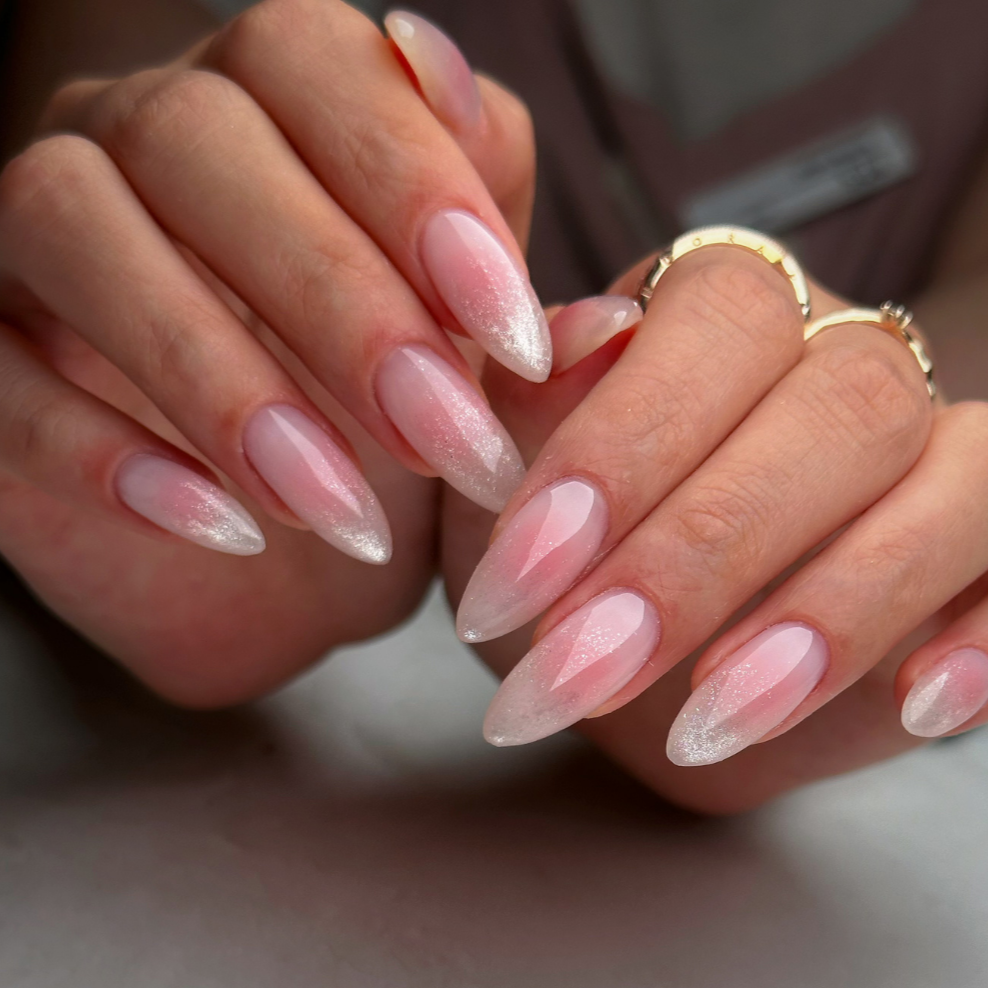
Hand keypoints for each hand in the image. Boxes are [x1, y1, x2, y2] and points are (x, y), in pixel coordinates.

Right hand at [0, 1, 535, 703]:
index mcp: (269, 104)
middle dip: (334, 297)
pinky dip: (106, 452)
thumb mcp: (461, 358)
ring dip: (223, 377)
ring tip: (337, 506)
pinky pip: (0, 379)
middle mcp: (138, 136)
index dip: (412, 181)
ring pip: (76, 227)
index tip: (505, 325)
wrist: (283, 537)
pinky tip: (218, 524)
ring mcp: (38, 241)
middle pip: (197, 137)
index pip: (317, 59)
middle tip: (441, 437)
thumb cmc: (380, 417)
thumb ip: (523, 325)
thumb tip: (609, 325)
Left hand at [444, 241, 987, 812]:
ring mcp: (934, 455)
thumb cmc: (561, 545)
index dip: (625, 442)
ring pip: (956, 483)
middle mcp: (847, 360)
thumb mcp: (504, 487)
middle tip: (584, 668)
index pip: (718, 318)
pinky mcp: (984, 555)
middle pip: (841, 405)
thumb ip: (526, 408)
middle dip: (703, 552)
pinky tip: (914, 709)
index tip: (520, 576)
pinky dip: (982, 638)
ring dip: (836, 610)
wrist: (623, 637)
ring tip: (714, 719)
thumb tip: (586, 336)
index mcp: (729, 310)